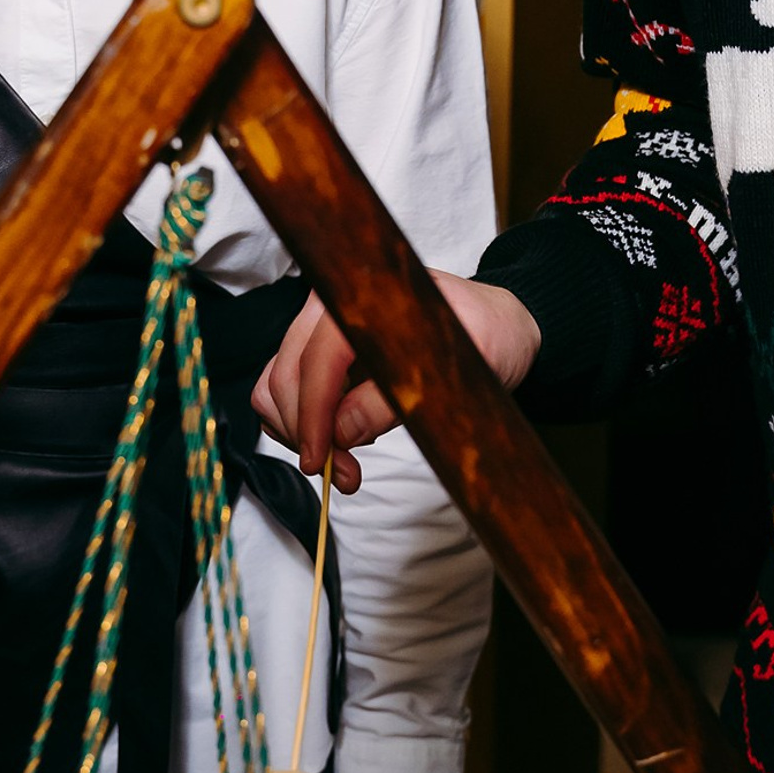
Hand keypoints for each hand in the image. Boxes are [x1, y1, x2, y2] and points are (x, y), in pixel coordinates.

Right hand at [253, 276, 540, 493]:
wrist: (495, 325)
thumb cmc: (481, 334)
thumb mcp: (454, 370)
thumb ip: (393, 398)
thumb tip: (341, 430)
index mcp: (360, 298)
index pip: (315, 359)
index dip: (311, 414)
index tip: (320, 460)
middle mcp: (330, 309)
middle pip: (285, 375)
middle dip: (305, 432)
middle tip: (344, 474)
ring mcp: (321, 332)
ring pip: (277, 385)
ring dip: (300, 432)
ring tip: (346, 465)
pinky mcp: (324, 356)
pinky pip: (290, 392)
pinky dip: (304, 425)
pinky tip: (341, 445)